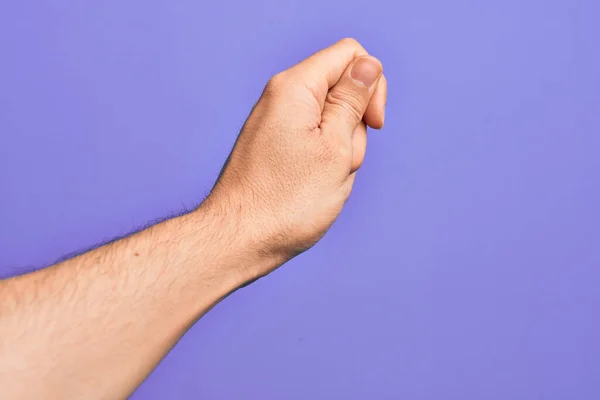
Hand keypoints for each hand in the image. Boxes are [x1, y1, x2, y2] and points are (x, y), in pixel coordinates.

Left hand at [204, 38, 386, 277]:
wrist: (239, 239)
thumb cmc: (287, 201)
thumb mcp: (337, 147)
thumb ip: (353, 101)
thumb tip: (367, 64)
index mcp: (295, 87)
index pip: (351, 54)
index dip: (373, 84)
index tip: (374, 124)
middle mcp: (281, 97)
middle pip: (343, 89)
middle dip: (356, 126)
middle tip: (340, 162)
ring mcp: (277, 122)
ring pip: (332, 122)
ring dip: (341, 150)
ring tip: (321, 181)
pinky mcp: (275, 144)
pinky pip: (315, 141)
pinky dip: (324, 162)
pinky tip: (312, 188)